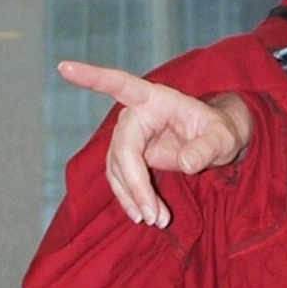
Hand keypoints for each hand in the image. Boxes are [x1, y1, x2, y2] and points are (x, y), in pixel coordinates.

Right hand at [57, 61, 253, 228]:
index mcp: (155, 99)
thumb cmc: (220, 132)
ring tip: (155, 221)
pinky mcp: (129, 156)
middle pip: (122, 150)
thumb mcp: (223, 138)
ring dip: (132, 197)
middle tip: (154, 217)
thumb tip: (187, 163)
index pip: (120, 84)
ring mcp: (129, 137)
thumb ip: (207, 148)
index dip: (91, 77)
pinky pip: (120, 178)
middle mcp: (136, 115)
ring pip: (117, 169)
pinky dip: (130, 198)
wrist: (216, 143)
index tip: (63, 67)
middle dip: (135, 185)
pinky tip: (144, 215)